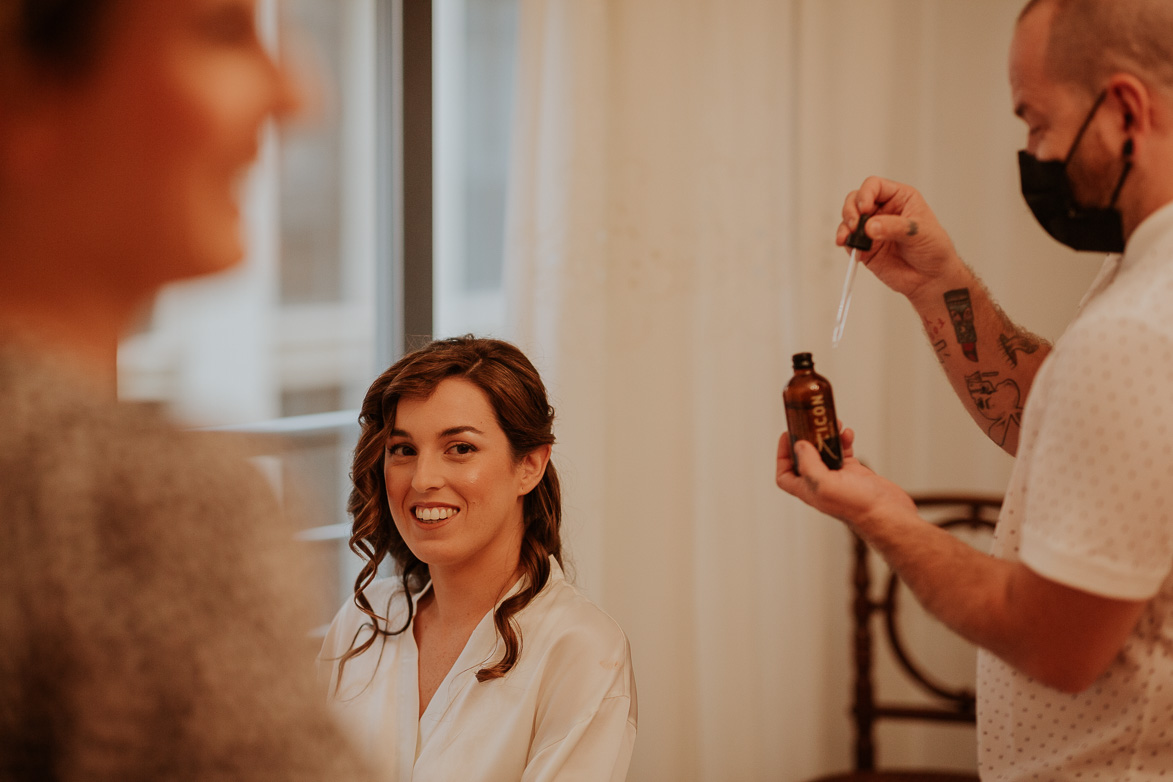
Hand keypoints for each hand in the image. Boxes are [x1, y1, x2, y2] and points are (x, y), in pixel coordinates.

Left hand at [776, 428, 915, 528]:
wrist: (888, 513)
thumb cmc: (858, 506)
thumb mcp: (825, 485)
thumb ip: (808, 464)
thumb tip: (799, 446)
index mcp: (808, 490)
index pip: (785, 475)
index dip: (782, 456)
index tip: (787, 437)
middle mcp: (821, 485)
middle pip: (805, 459)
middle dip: (807, 440)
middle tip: (811, 423)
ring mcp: (839, 479)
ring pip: (826, 453)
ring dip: (827, 437)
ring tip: (833, 423)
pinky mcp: (855, 473)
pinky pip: (845, 452)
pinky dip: (844, 441)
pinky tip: (848, 434)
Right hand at [837, 177, 962, 302]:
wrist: (931, 278)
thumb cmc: (934, 249)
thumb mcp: (920, 232)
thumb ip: (895, 227)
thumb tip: (871, 226)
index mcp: (899, 198)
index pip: (875, 186)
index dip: (865, 194)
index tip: (865, 209)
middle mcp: (883, 211)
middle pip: (856, 200)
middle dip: (851, 211)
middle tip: (855, 225)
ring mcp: (872, 229)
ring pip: (848, 220)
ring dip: (845, 228)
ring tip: (849, 238)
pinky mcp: (865, 247)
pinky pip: (849, 241)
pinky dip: (846, 244)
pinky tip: (852, 248)